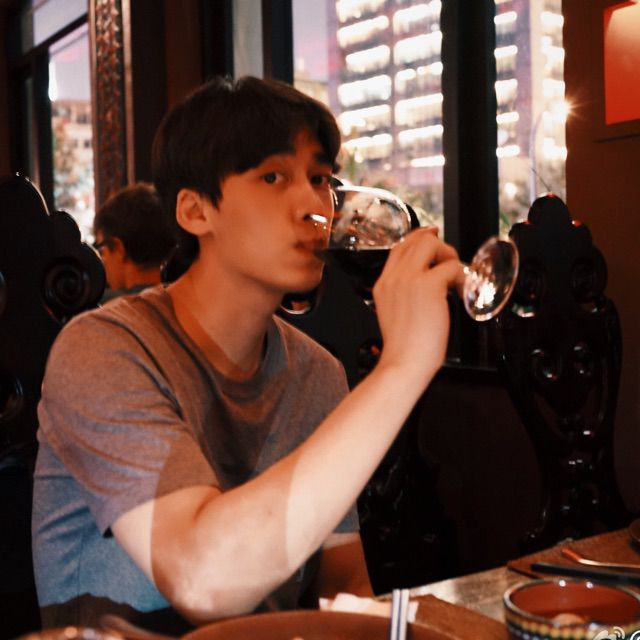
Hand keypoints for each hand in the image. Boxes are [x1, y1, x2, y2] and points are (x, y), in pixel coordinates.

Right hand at [373, 227, 462, 386]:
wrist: (403, 363)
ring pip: (431, 244)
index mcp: (383, 284)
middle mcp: (393, 278)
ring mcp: (409, 279)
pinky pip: (451, 267)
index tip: (431, 237)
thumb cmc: (404, 348)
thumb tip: (426, 286)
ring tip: (455, 276)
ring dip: (449, 255)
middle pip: (415, 240)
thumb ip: (403, 295)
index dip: (418, 238)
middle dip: (438, 246)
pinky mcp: (428, 286)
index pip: (399, 247)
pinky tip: (461, 291)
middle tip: (449, 262)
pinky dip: (461, 276)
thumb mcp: (394, 315)